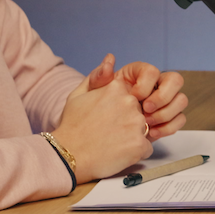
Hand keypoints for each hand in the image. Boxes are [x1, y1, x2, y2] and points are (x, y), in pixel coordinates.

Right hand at [50, 55, 150, 181]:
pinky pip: (146, 148)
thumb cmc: (72, 126)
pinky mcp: (140, 144)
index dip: (119, 110)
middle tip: (108, 133)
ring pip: (144, 131)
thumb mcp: (78, 95)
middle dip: (128, 123)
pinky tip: (118, 153)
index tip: (106, 118)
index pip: (131, 97)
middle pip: (139, 113)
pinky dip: (135, 153)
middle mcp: (130, 102)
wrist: (68, 155)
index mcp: (117, 88)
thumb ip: (97, 76)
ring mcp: (137, 123)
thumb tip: (111, 58)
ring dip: (132, 138)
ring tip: (112, 143)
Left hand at [98, 60, 187, 141]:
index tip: (134, 96)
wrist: (96, 138)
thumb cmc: (92, 114)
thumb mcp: (87, 95)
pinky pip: (179, 119)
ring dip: (167, 113)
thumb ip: (98, 78)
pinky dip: (169, 127)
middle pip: (175, 80)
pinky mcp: (167, 119)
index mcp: (137, 75)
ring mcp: (163, 103)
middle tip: (146, 110)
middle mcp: (154, 86)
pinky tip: (152, 133)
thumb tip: (110, 59)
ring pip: (181, 100)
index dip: (146, 83)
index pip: (152, 70)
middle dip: (163, 96)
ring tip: (147, 125)